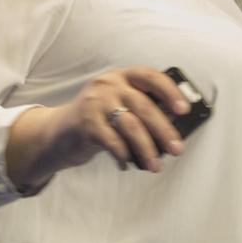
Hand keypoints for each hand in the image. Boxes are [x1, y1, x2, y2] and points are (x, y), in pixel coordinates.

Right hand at [6, 66, 191, 188]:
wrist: (57, 132)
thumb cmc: (99, 120)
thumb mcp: (119, 105)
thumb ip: (142, 109)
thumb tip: (173, 128)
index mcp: (122, 76)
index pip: (150, 76)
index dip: (170, 91)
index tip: (184, 109)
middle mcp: (109, 84)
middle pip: (144, 106)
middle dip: (164, 130)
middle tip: (177, 149)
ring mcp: (95, 102)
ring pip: (131, 126)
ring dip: (147, 149)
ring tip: (156, 166)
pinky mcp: (86, 123)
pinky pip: (113, 142)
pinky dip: (124, 156)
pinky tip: (127, 164)